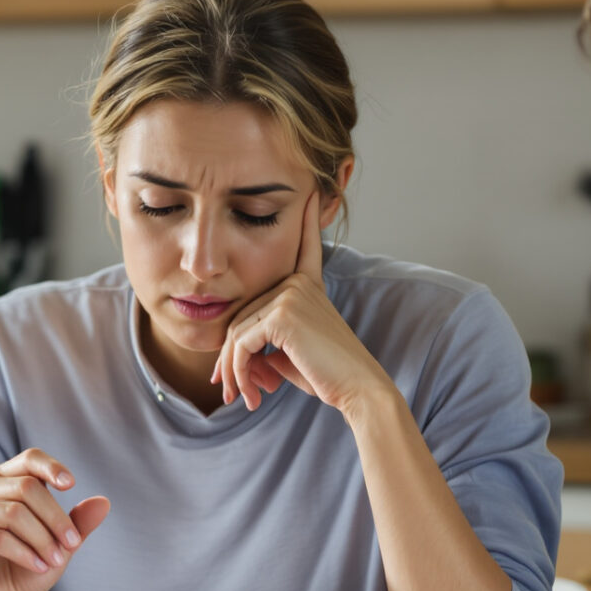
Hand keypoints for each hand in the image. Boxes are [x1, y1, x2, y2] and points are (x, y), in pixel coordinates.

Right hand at [0, 448, 111, 590]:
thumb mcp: (59, 545)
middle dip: (55, 518)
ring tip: (55, 561)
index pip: (28, 459)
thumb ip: (78, 523)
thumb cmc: (27, 568)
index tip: (71, 485)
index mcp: (4, 481)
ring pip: (12, 513)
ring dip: (41, 539)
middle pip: (25, 488)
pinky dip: (24, 553)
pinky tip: (38, 566)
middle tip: (72, 545)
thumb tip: (104, 502)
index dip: (50, 467)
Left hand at [211, 193, 391, 416]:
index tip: (310, 192)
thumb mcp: (291, 355)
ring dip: (233, 370)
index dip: (306, 221)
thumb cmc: (329, 376)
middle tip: (234, 392)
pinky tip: (252, 395)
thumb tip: (232, 365)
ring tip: (242, 398)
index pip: (304, 247)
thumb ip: (264, 346)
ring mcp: (289, 294)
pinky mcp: (281, 314)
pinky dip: (239, 372)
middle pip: (243, 313)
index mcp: (308, 286)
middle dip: (233, 357)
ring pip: (236, 331)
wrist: (358, 389)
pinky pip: (240, 344)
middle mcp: (298, 283)